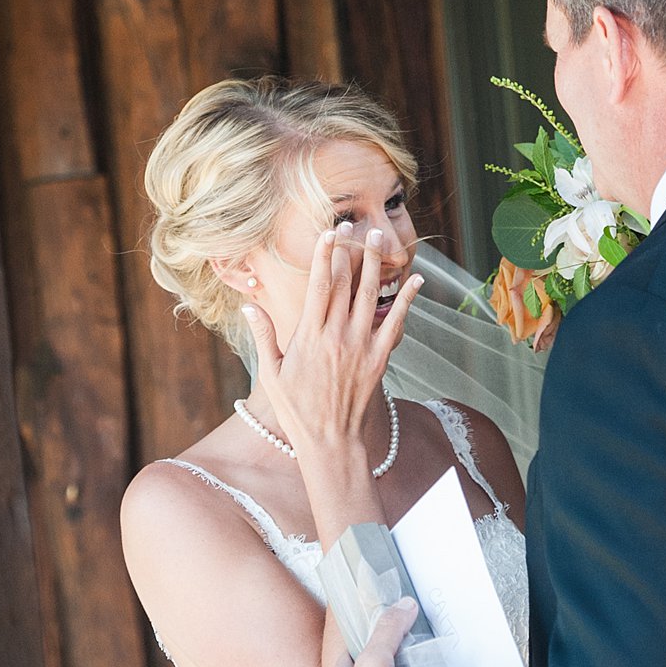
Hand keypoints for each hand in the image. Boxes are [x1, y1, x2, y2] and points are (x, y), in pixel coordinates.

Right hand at [245, 225, 422, 458]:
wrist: (329, 441)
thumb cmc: (296, 409)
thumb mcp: (272, 373)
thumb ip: (264, 336)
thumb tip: (248, 307)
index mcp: (309, 336)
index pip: (318, 285)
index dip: (324, 256)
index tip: (328, 233)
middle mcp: (336, 336)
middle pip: (346, 283)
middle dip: (350, 250)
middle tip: (354, 225)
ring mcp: (361, 346)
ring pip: (371, 296)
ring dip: (377, 265)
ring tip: (380, 238)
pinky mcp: (380, 359)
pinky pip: (397, 324)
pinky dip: (408, 301)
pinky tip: (417, 280)